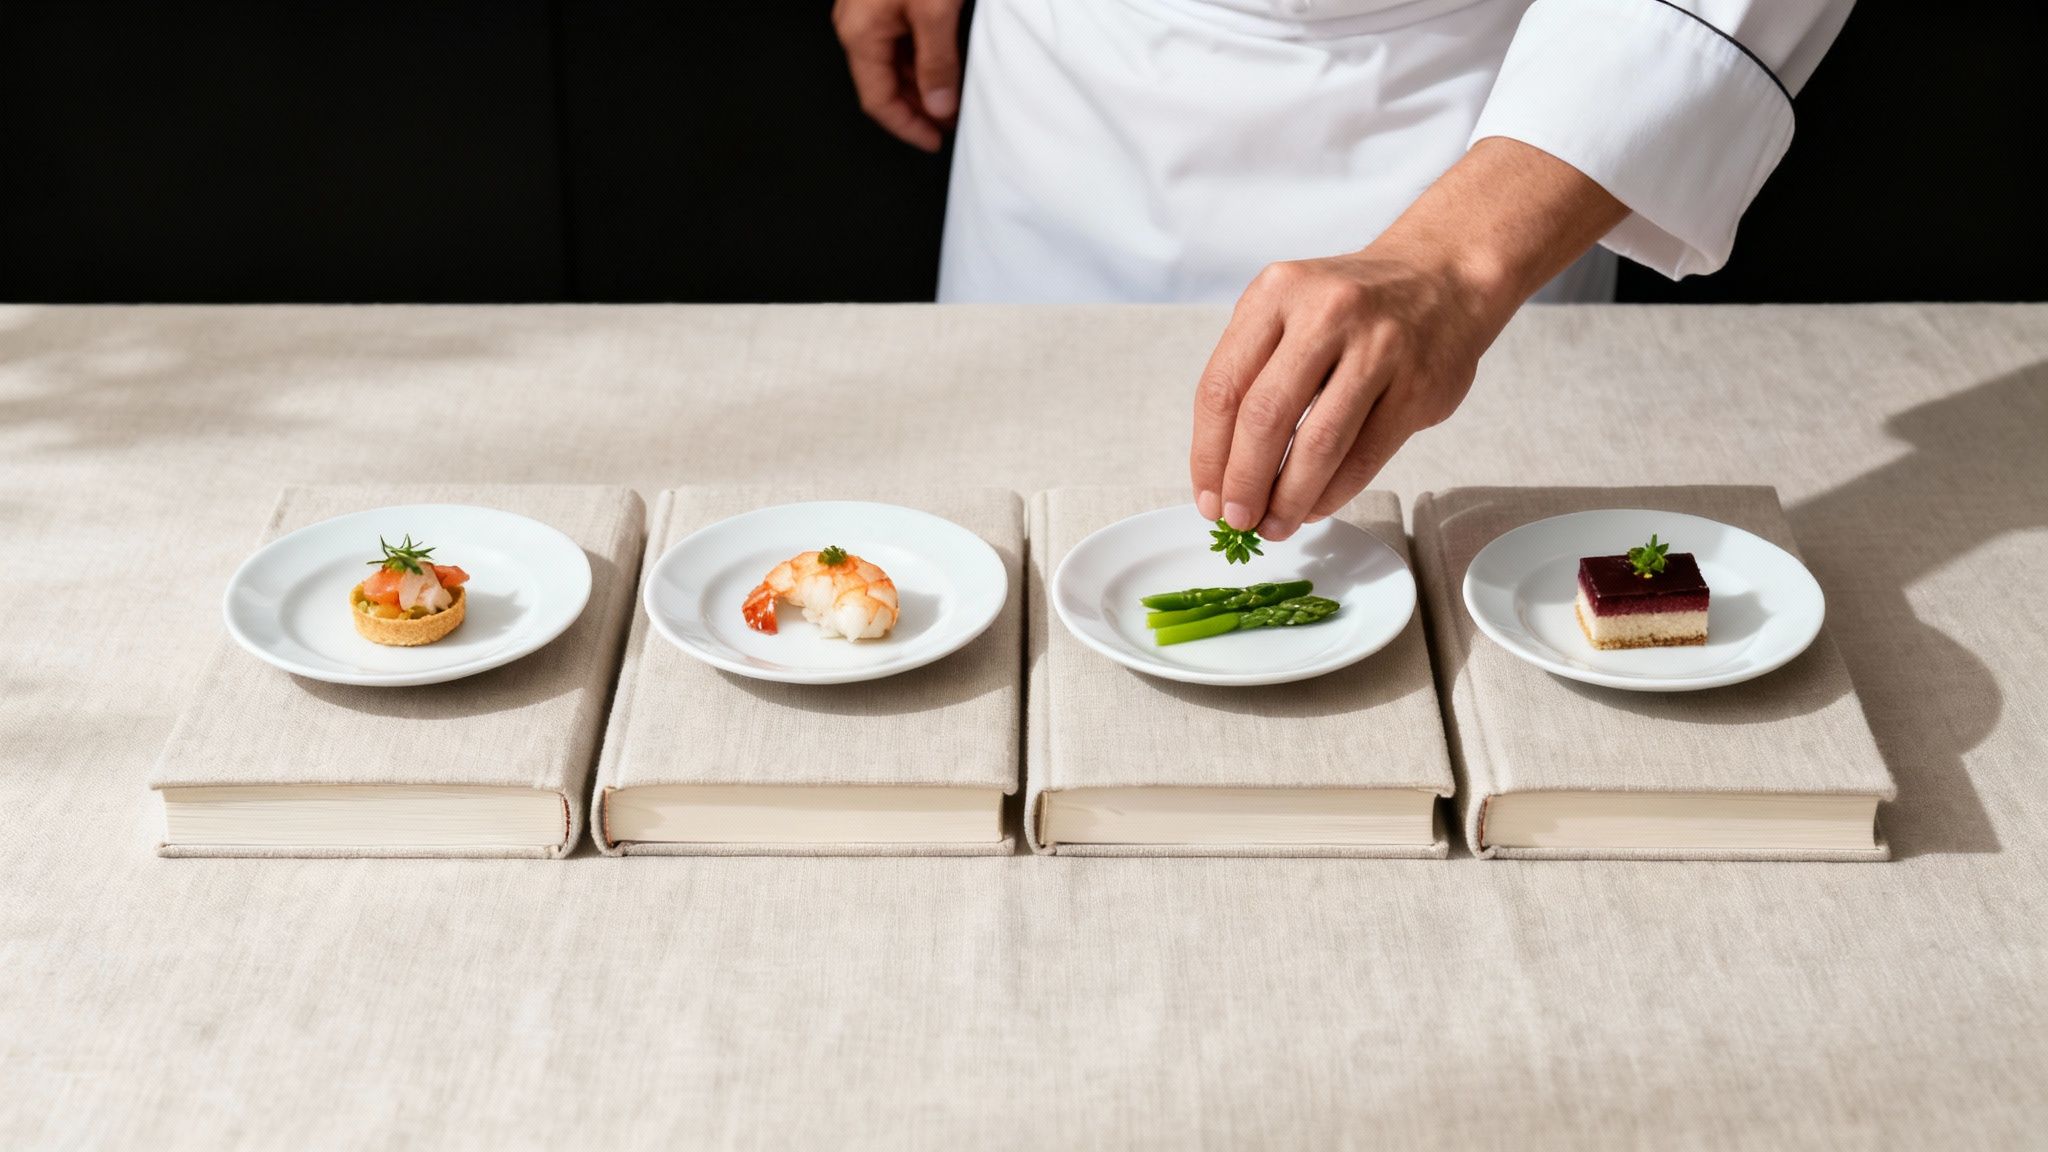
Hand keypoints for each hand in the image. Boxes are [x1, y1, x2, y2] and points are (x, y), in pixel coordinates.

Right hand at [833, 0, 963, 152]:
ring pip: (892, 63)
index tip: (933, 140)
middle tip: (951, 120)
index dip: (908, 127)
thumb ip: (937, 62)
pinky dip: (920, 58)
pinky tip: (945, 63)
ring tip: (954, 95)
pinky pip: (897, 40)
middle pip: (884, 85)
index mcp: (861, 34)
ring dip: (922, 83)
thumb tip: (939, 106)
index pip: (878, 101)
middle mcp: (856, 25)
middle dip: (919, 108)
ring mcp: (866, 11)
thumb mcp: (935, 11)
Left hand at [1187, 137, 1630, 539]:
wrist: (1442, 275)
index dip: (1208, 454)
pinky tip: (1316, 507)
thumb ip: (1253, 372)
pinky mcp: (1417, 386)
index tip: (1205, 496)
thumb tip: (1223, 472)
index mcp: (1276, 293)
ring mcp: (1378, 348)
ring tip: (1275, 525)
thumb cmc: (1351, 307)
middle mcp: (1325, 313)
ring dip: (1290, 498)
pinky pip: (1365, 456)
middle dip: (1244, 482)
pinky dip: (1334, 492)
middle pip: (1264, 418)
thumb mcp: (1288, 309)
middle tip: (1237, 519)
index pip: (1222, 387)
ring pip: (1318, 444)